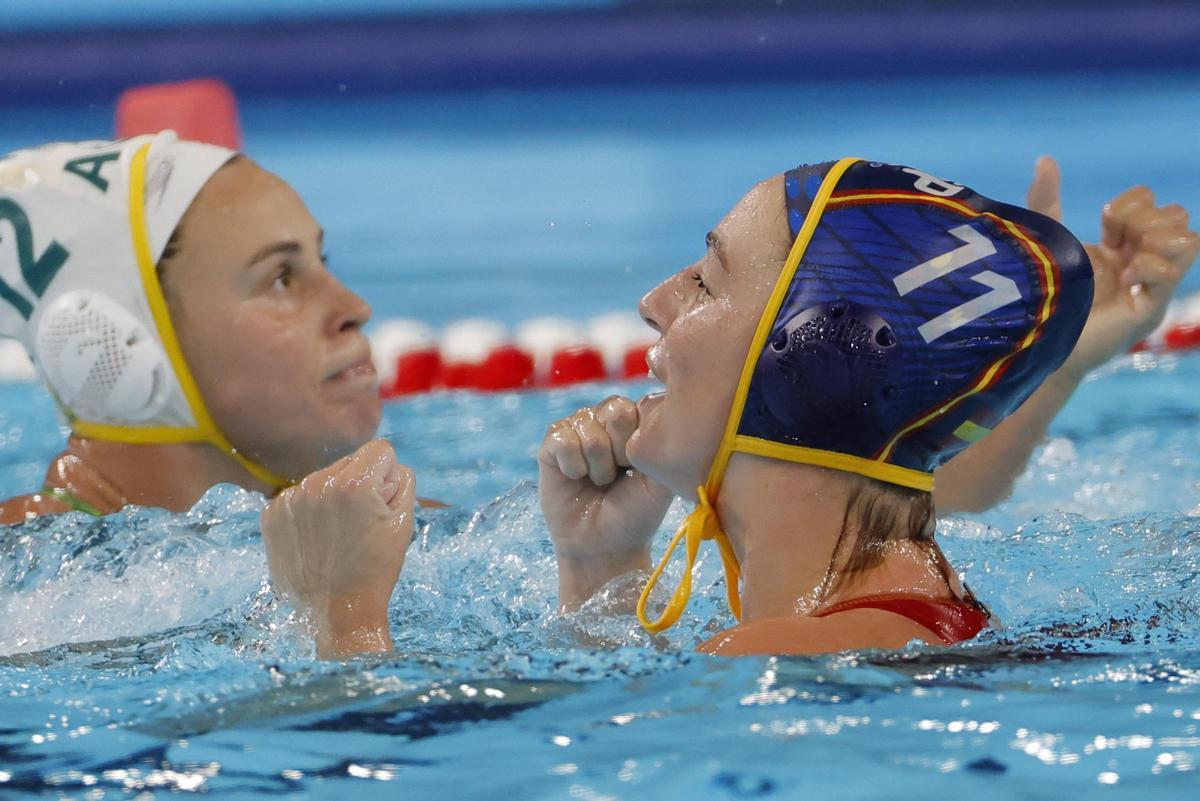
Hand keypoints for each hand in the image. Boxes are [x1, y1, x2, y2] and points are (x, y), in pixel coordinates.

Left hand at [260, 439, 414, 656]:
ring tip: (337, 536)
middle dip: (360, 484)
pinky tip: (316, 540)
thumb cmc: (376, 568)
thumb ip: (402, 479)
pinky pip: (300, 497)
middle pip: (350, 461)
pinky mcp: (271, 515)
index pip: (380, 450)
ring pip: (324, 478)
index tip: (382, 504)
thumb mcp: (404, 521)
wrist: (337, 612)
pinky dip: (309, 513)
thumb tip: (387, 465)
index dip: (388, 476)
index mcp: (354, 484)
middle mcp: (318, 484)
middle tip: (360, 525)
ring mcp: (290, 500)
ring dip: (334, 498)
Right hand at [538, 395, 674, 607]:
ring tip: (599, 481)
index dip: (640, 439)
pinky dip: (573, 465)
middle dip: (619, 450)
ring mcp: (578, 429)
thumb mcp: (661, 481)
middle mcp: (607, 420)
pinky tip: (576, 478)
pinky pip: (562, 439)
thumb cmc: (636, 514)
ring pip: (588, 426)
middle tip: (618, 475)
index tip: (640, 468)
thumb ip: (662, 444)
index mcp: (636, 424)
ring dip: (597, 464)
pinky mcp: (551, 445)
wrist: (604, 547)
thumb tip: (652, 407)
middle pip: (615, 409)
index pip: (641, 406)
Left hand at [1026, 156, 1199, 381]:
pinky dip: (1152, 265)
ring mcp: (1149, 285)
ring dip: (1157, 237)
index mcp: (1119, 245)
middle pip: (1176, 215)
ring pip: (1189, 239)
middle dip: (1147, 217)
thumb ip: (1045, 201)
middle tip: (1115, 237)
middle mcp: (1140, 262)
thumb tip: (1044, 159)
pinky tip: (1126, 276)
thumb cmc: (1040, 296)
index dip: (1131, 203)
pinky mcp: (1148, 308)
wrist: (1034, 342)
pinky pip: (1174, 271)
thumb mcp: (1046, 239)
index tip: (1103, 221)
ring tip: (1126, 256)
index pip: (1150, 202)